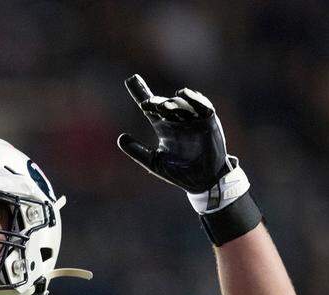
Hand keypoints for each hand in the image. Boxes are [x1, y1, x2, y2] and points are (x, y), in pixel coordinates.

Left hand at [118, 75, 248, 213]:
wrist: (202, 182)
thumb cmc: (179, 173)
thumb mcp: (154, 162)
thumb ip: (137, 151)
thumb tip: (120, 138)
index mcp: (164, 127)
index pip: (150, 107)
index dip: (140, 92)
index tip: (130, 79)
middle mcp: (177, 120)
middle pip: (164, 103)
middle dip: (155, 102)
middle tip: (146, 104)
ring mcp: (193, 120)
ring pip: (181, 103)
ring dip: (172, 103)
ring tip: (162, 107)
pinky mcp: (208, 121)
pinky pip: (203, 105)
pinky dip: (194, 98)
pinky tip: (184, 93)